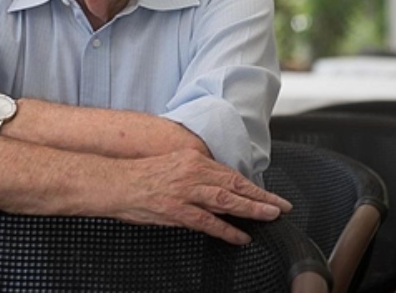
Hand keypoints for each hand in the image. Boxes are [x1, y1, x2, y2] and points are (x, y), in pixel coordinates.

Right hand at [109, 149, 291, 244]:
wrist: (114, 181)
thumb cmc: (140, 175)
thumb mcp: (172, 165)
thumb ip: (195, 173)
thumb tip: (216, 185)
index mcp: (192, 159)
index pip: (230, 173)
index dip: (252, 186)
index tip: (269, 194)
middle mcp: (192, 172)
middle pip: (234, 185)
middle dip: (261, 197)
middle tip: (281, 207)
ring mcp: (185, 191)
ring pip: (226, 200)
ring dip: (251, 210)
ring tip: (270, 217)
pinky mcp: (176, 210)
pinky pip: (208, 222)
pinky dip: (227, 230)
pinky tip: (241, 237)